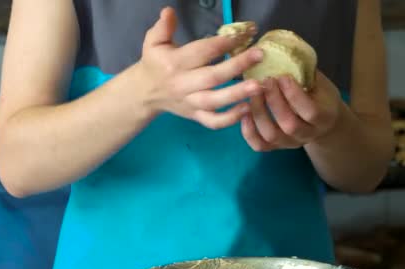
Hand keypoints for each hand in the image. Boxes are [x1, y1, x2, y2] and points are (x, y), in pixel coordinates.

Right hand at [138, 7, 263, 128]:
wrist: (145, 93)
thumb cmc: (155, 63)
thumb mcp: (153, 42)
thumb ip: (163, 27)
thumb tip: (169, 11)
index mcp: (175, 63)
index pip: (202, 51)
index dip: (224, 42)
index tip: (245, 34)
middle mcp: (183, 84)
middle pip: (213, 76)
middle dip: (238, 66)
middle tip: (260, 55)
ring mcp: (190, 103)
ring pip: (216, 101)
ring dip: (238, 94)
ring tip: (259, 86)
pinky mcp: (195, 116)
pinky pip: (214, 122)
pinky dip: (231, 119)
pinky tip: (248, 108)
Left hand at [241, 71, 343, 150]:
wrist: (321, 121)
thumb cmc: (319, 95)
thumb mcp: (319, 82)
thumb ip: (305, 72)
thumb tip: (283, 49)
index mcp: (324, 117)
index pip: (310, 111)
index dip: (294, 94)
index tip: (283, 77)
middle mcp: (308, 134)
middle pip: (289, 125)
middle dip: (274, 101)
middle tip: (265, 81)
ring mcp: (290, 143)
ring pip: (272, 135)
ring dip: (259, 113)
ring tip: (252, 93)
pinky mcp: (276, 146)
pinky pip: (259, 145)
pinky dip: (248, 131)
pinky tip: (243, 113)